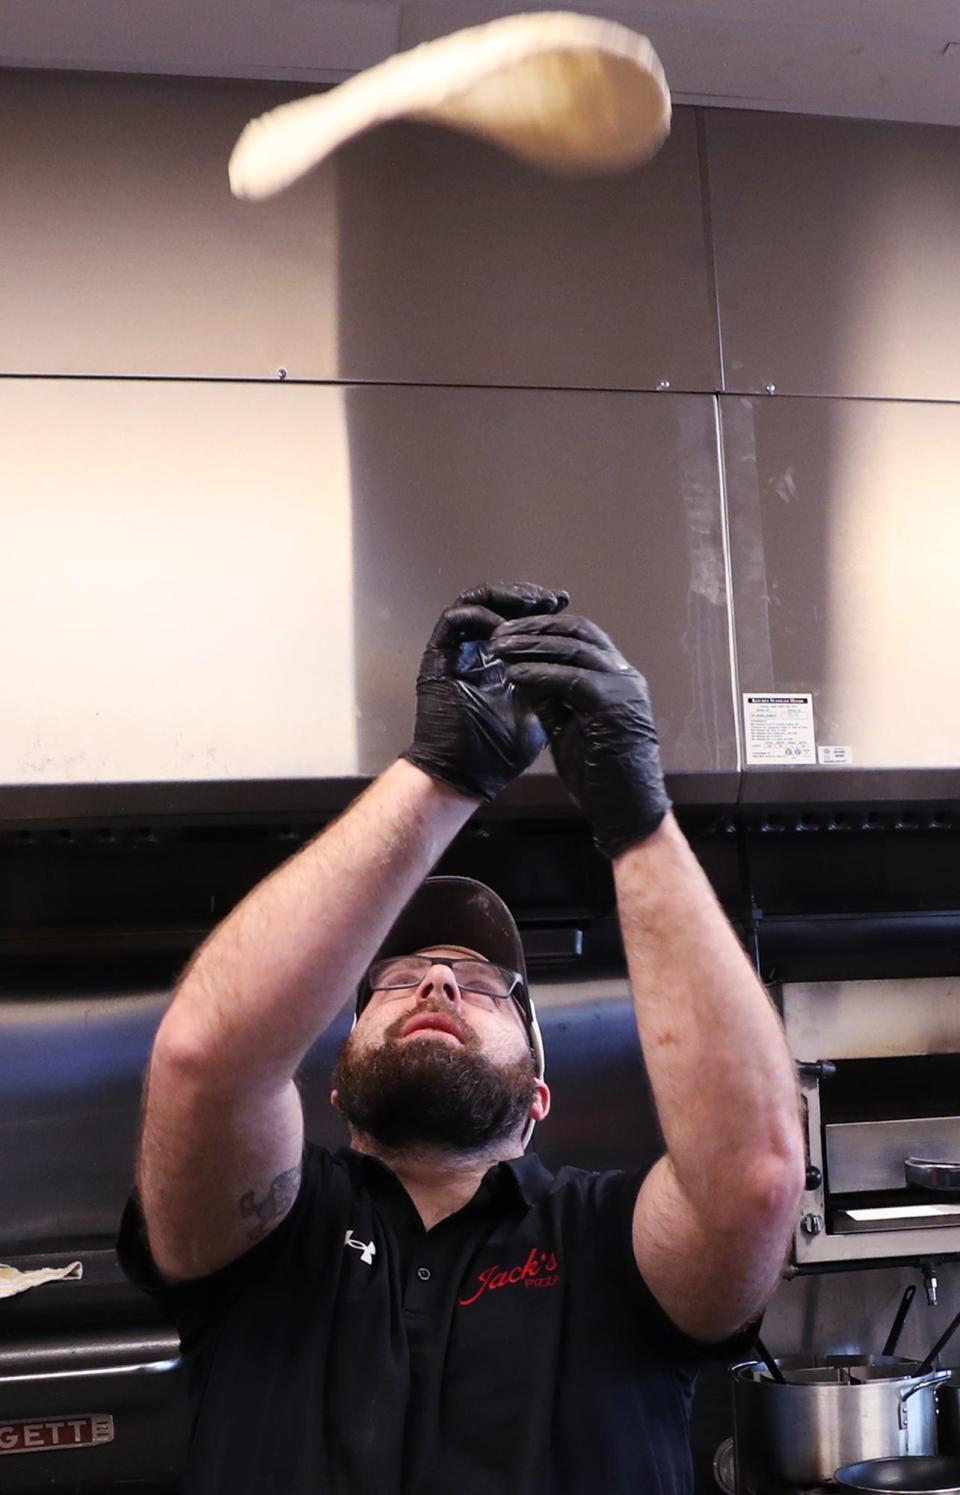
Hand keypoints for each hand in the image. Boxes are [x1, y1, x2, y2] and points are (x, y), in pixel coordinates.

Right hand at [402, 583, 569, 801]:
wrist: (466, 775)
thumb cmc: (501, 750)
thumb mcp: (540, 709)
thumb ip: (552, 682)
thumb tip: (581, 657)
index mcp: (499, 660)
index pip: (519, 620)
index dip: (542, 610)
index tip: (566, 605)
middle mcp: (476, 649)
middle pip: (499, 604)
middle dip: (527, 598)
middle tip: (552, 599)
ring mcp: (456, 651)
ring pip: (477, 602)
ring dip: (506, 598)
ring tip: (533, 603)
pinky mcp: (438, 656)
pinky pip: (456, 620)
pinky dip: (481, 615)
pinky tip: (506, 626)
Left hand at [489, 612, 670, 855]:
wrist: (627, 812)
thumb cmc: (599, 776)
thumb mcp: (567, 726)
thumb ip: (550, 698)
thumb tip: (519, 671)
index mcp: (618, 678)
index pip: (581, 635)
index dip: (545, 627)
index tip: (511, 631)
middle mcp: (625, 677)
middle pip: (578, 631)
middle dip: (534, 627)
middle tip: (499, 632)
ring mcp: (624, 689)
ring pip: (574, 648)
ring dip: (531, 645)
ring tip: (499, 647)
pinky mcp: (615, 707)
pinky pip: (571, 679)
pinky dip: (539, 674)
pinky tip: (513, 675)